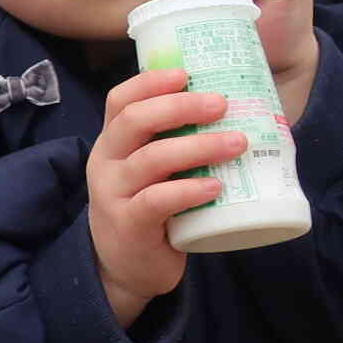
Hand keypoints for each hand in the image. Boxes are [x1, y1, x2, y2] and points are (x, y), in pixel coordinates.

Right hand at [87, 67, 243, 325]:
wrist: (124, 268)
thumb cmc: (149, 212)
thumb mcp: (150, 172)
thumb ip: (173, 145)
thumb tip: (232, 112)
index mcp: (112, 143)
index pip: (119, 100)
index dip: (150, 82)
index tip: (188, 73)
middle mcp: (106, 163)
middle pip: (133, 121)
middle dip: (180, 107)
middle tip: (222, 104)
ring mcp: (113, 194)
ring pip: (150, 159)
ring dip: (197, 147)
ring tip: (236, 143)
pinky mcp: (128, 225)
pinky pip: (156, 201)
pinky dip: (188, 191)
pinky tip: (215, 187)